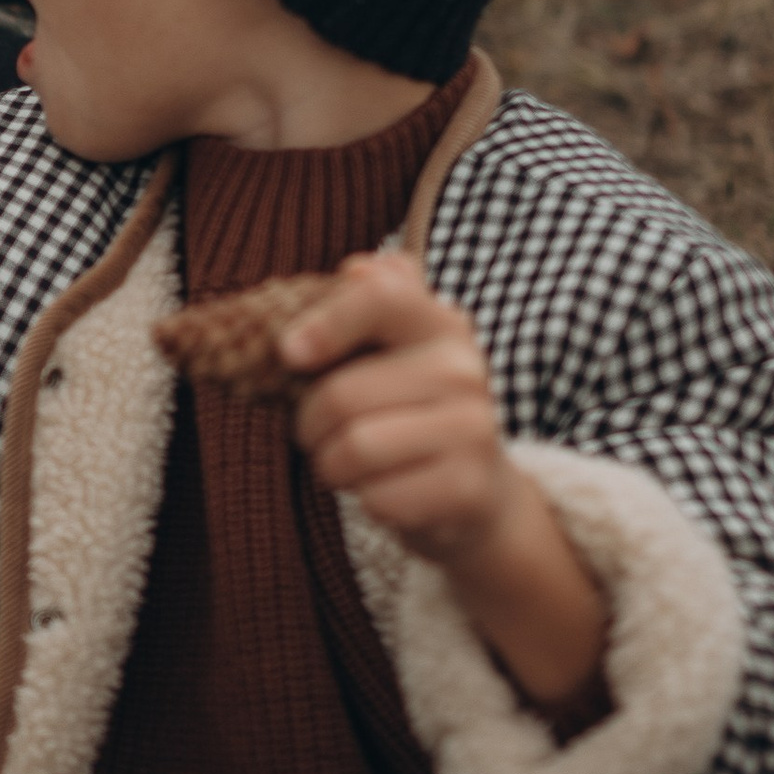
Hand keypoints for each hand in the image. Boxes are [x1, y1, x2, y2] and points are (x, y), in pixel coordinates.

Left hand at [279, 250, 607, 717]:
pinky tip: (393, 505)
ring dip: (331, 471)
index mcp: (441, 324)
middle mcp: (465, 369)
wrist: (486, 516)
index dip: (322, 322)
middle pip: (333, 395)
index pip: (379, 292)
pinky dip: (366, 507)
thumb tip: (350, 257)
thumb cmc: (413, 430)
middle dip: (309, 427)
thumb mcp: (388, 368)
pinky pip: (373, 499)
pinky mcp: (468, 495)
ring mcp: (473, 431)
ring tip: (360, 473)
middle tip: (327, 441)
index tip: (287, 356)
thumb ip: (359, 313)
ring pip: (344, 448)